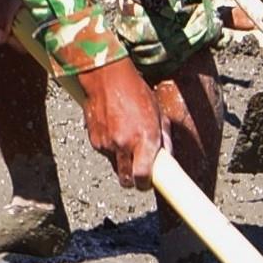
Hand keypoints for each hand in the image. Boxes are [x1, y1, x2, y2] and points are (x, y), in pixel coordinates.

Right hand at [75, 57, 163, 188]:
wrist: (106, 78)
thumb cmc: (136, 92)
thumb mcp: (158, 113)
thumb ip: (164, 138)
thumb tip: (168, 157)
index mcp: (144, 139)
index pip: (142, 177)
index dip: (145, 184)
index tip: (148, 182)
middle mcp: (124, 145)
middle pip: (126, 180)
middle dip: (132, 180)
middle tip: (138, 170)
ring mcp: (107, 144)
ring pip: (115, 166)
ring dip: (121, 160)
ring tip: (126, 138)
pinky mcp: (94, 140)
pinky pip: (105, 153)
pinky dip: (110, 148)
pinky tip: (114, 130)